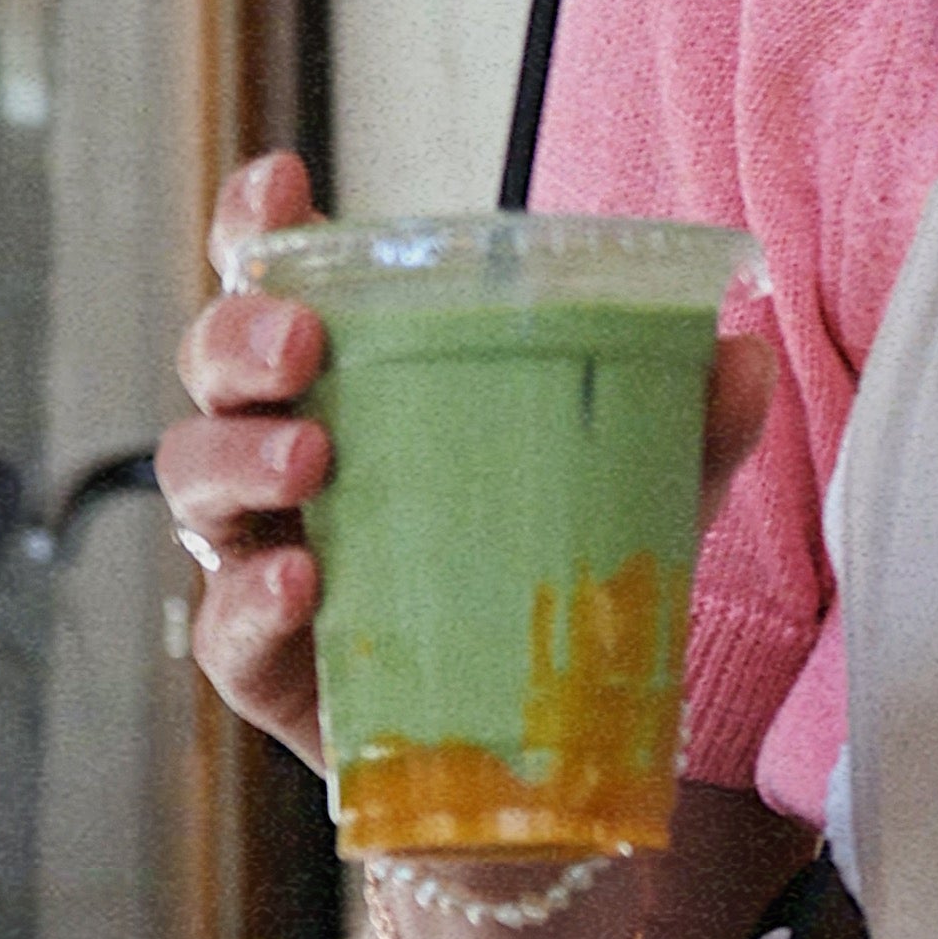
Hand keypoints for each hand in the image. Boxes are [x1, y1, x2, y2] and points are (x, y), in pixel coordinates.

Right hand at [159, 150, 780, 776]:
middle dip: (239, 338)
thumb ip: (691, 422)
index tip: (283, 183)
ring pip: (194, 482)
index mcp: (363, 383)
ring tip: (312, 459)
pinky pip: (221, 625)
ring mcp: (260, 555)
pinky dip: (249, 601)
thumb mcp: (644, 489)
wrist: (540, 754)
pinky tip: (299, 586)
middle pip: (214, 370)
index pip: (284, 283)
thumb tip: (743, 354)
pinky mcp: (260, 662)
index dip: (263, 226)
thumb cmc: (558, 574)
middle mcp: (288, 454)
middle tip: (303, 344)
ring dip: (240, 457)